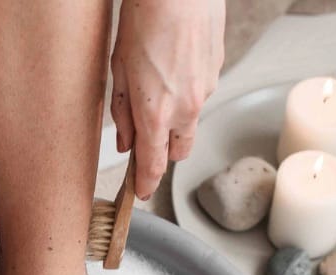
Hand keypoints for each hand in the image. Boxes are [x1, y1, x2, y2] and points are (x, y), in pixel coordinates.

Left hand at [110, 0, 224, 199]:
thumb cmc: (143, 21)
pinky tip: (175, 67)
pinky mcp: (217, 71)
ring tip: (158, 87)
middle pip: (178, 153)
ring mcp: (205, 91)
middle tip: (147, 140)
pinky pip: (200, 94)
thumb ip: (122, 114)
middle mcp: (185, 110)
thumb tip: (125, 143)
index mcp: (156, 115)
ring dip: (176, 118)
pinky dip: (187, 91)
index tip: (140, 192)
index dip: (146, 184)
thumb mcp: (118, 72)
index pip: (153, 166)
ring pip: (190, 122)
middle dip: (163, 153)